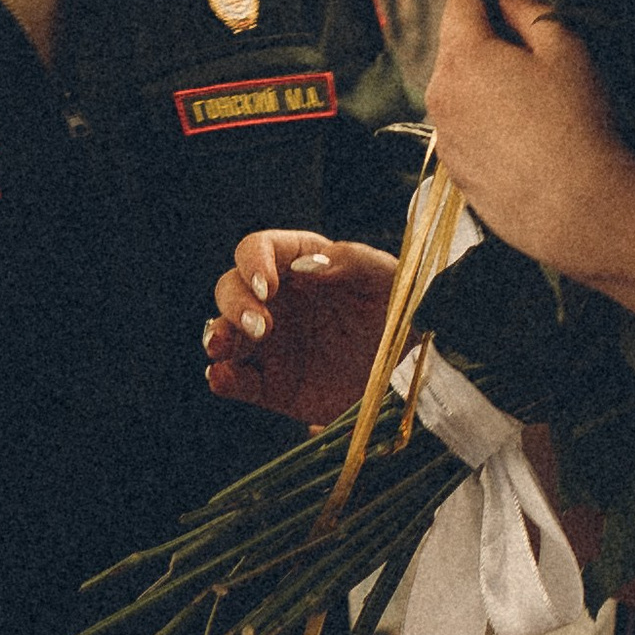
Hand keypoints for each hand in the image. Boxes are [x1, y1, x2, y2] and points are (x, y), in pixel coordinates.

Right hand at [204, 230, 399, 424]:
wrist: (416, 369)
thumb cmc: (405, 309)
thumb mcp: (390, 277)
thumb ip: (351, 261)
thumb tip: (306, 265)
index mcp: (300, 263)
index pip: (259, 250)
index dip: (253, 262)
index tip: (268, 285)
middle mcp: (277, 301)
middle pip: (231, 289)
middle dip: (236, 304)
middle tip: (261, 326)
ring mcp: (270, 344)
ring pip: (224, 332)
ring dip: (217, 336)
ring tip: (223, 349)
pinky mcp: (272, 385)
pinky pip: (237, 380)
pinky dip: (223, 379)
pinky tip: (223, 378)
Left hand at [424, 0, 634, 272]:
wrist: (578, 210)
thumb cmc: (578, 122)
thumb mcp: (565, 50)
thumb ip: (528, 8)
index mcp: (463, 56)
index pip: (460, 2)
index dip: (492, 3)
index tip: (523, 23)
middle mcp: (439, 93)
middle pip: (455, 49)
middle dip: (489, 49)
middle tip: (538, 73)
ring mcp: (443, 136)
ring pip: (459, 92)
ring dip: (485, 91)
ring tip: (535, 115)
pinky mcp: (453, 172)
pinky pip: (463, 132)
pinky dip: (486, 130)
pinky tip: (525, 147)